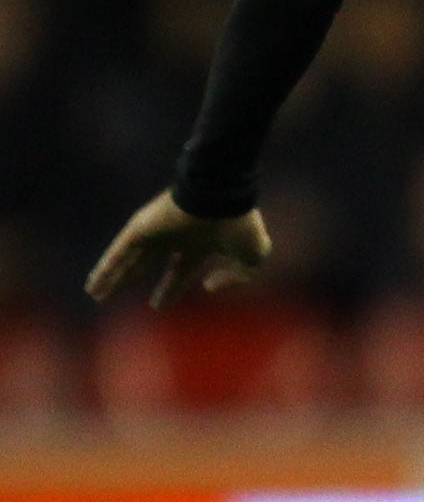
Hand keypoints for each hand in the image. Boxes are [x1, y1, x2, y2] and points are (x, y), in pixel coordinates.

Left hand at [85, 192, 271, 309]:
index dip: (170, 288)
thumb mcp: (251, 258)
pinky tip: (94, 285)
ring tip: (96, 294)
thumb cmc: (239, 225)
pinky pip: (118, 252)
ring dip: (112, 277)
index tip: (158, 305)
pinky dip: (105, 268)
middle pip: (147, 264)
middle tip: (117, 296)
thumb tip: (208, 286)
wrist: (222, 196)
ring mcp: (155, 232)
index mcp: (200, 244)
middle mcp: (175, 238)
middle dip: (132, 279)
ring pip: (128, 259)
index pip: (180, 270)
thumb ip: (235, 277)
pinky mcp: (140, 228)